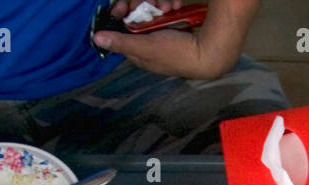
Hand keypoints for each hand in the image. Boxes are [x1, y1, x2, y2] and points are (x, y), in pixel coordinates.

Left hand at [95, 0, 256, 80]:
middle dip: (142, 9)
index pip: (122, 33)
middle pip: (137, 21)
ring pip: (152, 14)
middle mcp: (151, 46)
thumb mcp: (146, 47)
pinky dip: (171, 7)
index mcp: (140, 55)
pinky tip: (176, 6)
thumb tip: (96, 39)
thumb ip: (122, 42)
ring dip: (158, 5)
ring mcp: (165, 37)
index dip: (121, 18)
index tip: (122, 7)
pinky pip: (168, 13)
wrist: (212, 52)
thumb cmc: (178, 53)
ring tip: (169, 6)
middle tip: (153, 6)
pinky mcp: (179, 28)